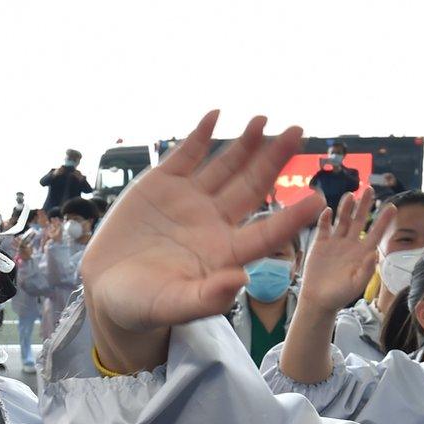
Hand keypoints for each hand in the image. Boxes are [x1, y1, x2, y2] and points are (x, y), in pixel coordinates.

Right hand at [81, 112, 322, 371]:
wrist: (106, 288)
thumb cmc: (142, 306)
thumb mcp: (172, 307)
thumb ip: (206, 299)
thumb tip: (242, 281)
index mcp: (224, 254)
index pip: (265, 233)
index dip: (291, 217)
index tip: (317, 200)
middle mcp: (213, 221)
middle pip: (252, 187)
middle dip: (274, 159)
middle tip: (298, 133)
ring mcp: (190, 200)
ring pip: (225, 166)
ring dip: (246, 142)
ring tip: (265, 119)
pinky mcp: (162, 184)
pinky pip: (186, 155)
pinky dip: (200, 135)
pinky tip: (216, 116)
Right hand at [298, 187, 391, 318]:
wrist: (318, 299)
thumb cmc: (340, 295)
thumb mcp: (356, 284)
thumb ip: (366, 270)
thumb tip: (375, 254)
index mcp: (363, 252)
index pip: (376, 232)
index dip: (384, 220)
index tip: (392, 206)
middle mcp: (351, 244)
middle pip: (359, 220)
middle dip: (365, 205)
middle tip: (370, 189)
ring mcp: (335, 242)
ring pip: (343, 220)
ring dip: (346, 207)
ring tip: (350, 195)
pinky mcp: (320, 243)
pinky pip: (324, 227)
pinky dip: (325, 218)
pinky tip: (328, 211)